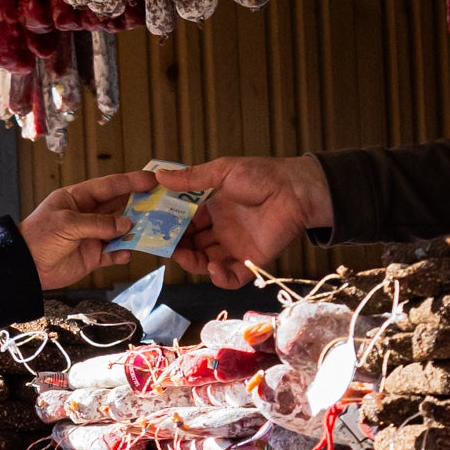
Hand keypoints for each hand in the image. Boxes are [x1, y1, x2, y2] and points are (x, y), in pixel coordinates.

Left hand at [17, 173, 155, 290]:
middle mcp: (88, 215)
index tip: (152, 179)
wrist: (25, 268)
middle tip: (162, 203)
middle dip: (140, 205)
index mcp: (78, 198)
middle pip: (119, 206)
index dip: (131, 181)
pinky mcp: (93, 256)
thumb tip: (126, 225)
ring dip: (134, 230)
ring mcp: (92, 236)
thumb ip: (98, 223)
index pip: (109, 186)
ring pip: (120, 230)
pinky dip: (122, 253)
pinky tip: (128, 252)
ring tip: (152, 229)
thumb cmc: (39, 237)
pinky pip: (114, 253)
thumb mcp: (67, 224)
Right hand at [148, 155, 331, 288]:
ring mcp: (235, 247)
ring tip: (184, 257)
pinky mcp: (251, 260)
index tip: (155, 229)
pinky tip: (212, 267)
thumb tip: (159, 176)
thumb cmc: (261, 175)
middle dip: (177, 247)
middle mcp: (221, 230)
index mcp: (213, 209)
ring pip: (206, 263)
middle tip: (165, 246)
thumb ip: (191, 178)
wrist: (295, 190)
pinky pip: (231, 277)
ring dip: (193, 263)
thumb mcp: (222, 172)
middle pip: (192, 246)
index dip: (170, 228)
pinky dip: (219, 277)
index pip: (185, 224)